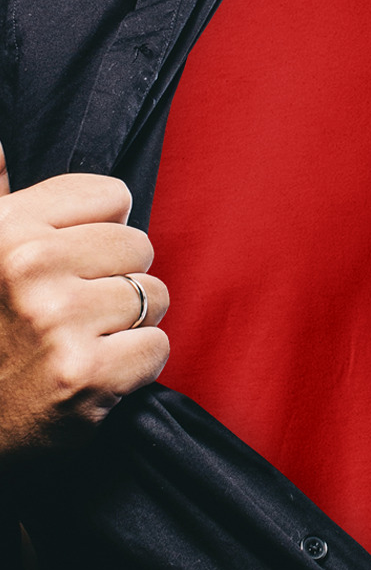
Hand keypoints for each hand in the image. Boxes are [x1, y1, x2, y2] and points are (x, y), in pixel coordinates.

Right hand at [0, 141, 168, 460]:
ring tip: (87, 340)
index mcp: (5, 228)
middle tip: (81, 311)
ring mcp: (57, 321)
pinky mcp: (85, 374)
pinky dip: (138, 364)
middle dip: (121, 278)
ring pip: (155, 296)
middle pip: (140, 246)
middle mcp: (28, 265)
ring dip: (132, 323)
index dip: (105, 231)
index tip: (79, 260)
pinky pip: (157, 347)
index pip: (112, 195)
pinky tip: (99, 371)